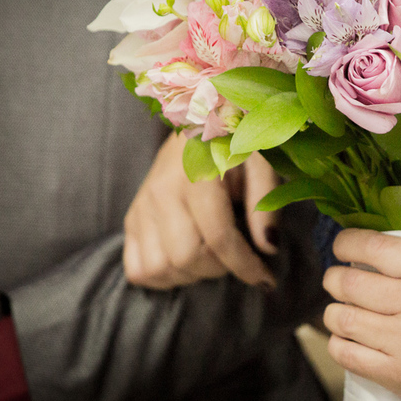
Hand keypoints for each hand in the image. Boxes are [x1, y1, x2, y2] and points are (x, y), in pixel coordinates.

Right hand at [124, 133, 279, 289]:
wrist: (197, 121)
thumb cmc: (236, 145)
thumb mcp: (262, 165)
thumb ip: (265, 206)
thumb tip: (268, 249)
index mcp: (196, 175)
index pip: (218, 237)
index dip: (245, 266)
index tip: (267, 280)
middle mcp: (161, 192)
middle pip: (186, 257)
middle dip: (220, 268)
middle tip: (237, 256)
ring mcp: (142, 207)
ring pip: (160, 268)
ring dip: (192, 275)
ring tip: (213, 257)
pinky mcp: (131, 219)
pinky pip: (137, 269)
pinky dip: (162, 277)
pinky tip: (186, 264)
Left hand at [321, 229, 400, 400]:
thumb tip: (400, 250)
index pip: (373, 248)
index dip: (346, 243)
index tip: (342, 247)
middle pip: (349, 283)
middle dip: (335, 278)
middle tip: (337, 281)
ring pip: (343, 319)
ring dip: (335, 312)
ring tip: (341, 311)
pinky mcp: (400, 376)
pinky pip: (348, 355)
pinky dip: (339, 344)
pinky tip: (347, 339)